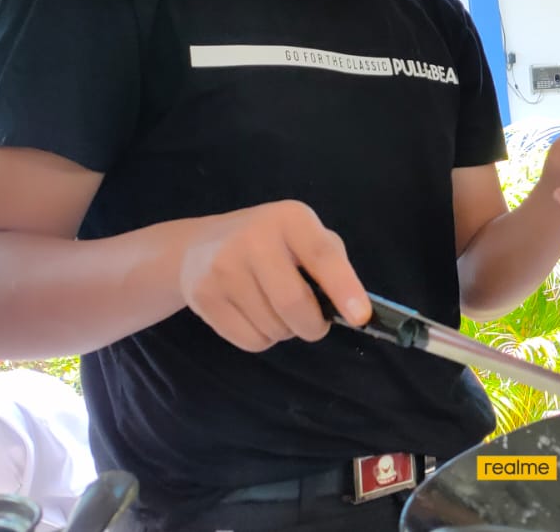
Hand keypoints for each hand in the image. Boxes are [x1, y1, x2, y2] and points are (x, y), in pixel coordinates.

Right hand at [178, 200, 369, 351]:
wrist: (198, 246)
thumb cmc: (269, 242)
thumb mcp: (302, 234)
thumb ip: (330, 261)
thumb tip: (349, 306)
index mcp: (289, 218)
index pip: (322, 256)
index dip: (344, 288)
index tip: (360, 317)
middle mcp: (253, 239)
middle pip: (293, 303)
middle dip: (313, 326)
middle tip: (315, 324)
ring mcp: (223, 268)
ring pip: (272, 328)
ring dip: (286, 331)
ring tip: (276, 309)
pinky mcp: (203, 297)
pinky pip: (250, 341)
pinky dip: (263, 340)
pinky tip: (254, 316)